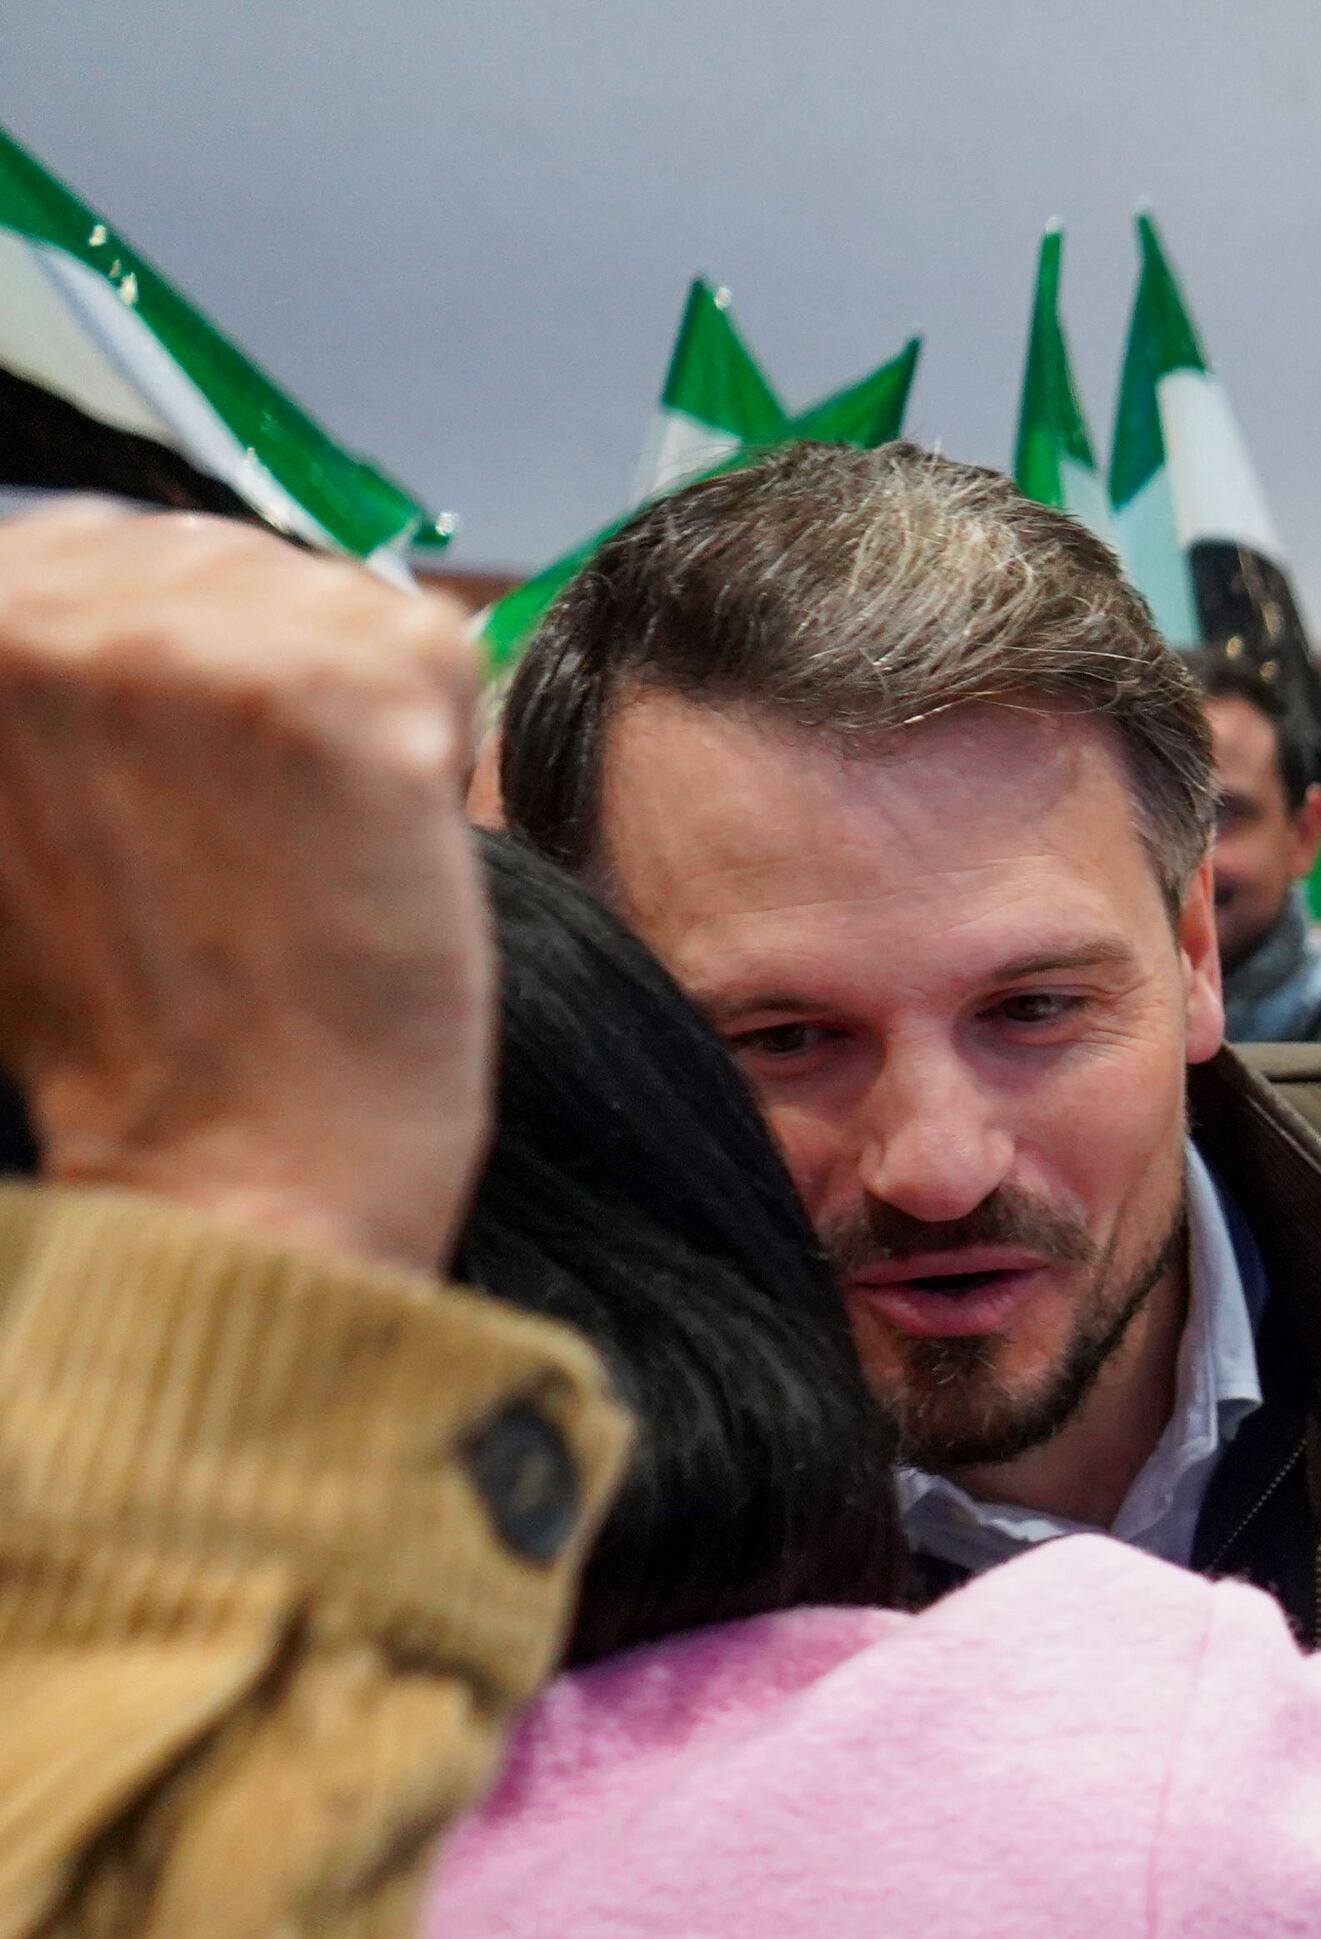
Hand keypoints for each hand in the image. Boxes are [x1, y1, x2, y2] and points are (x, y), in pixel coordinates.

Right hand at [0, 503, 489, 1273]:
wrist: (228, 1170)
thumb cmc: (127, 1028)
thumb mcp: (0, 827)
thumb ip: (26, 690)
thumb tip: (96, 593)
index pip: (92, 543)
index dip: (179, 656)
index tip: (196, 766)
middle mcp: (26, 610)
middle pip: (214, 552)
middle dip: (266, 672)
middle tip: (257, 837)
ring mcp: (176, 642)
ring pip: (328, 594)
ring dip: (353, 711)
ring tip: (304, 850)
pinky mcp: (323, 692)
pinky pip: (434, 647)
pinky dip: (434, 743)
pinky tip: (375, 849)